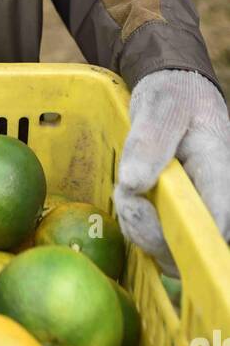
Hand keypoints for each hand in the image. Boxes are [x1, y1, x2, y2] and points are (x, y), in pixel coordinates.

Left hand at [114, 68, 229, 277]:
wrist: (176, 95)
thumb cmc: (176, 96)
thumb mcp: (162, 105)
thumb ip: (150, 140)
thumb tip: (133, 183)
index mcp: (219, 166)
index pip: (220, 216)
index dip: (191, 233)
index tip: (146, 212)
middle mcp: (215, 198)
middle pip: (194, 242)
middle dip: (151, 232)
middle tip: (127, 200)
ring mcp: (197, 211)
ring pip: (173, 250)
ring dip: (138, 228)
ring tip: (126, 194)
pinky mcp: (178, 218)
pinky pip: (158, 241)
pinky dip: (136, 225)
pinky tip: (129, 198)